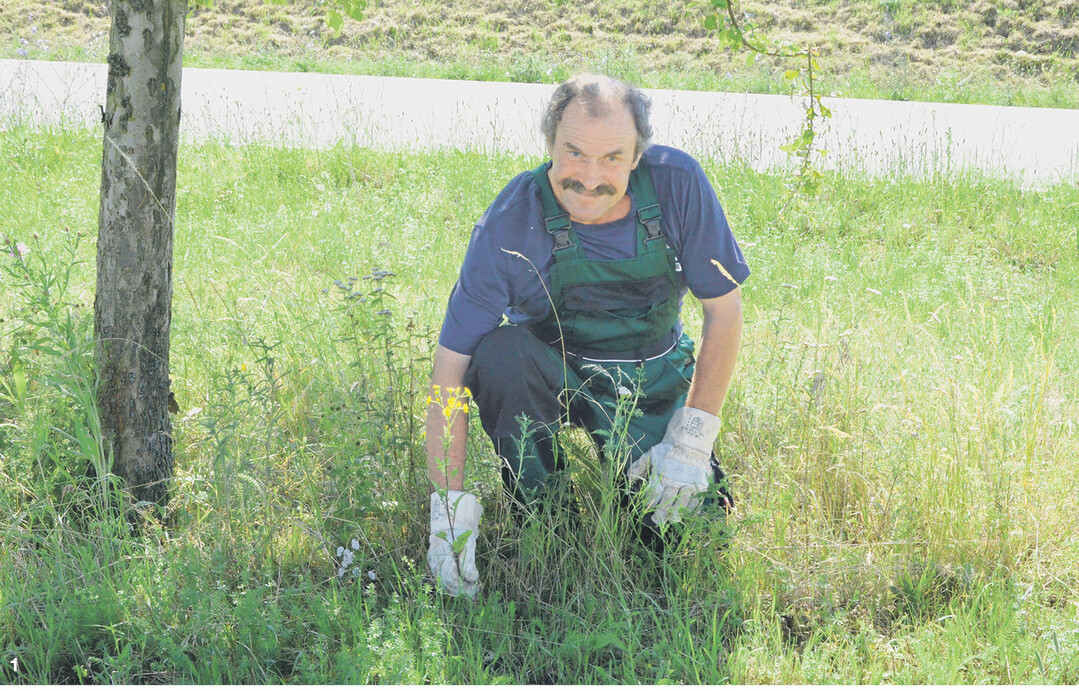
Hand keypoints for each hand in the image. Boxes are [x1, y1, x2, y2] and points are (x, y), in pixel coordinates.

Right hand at [427, 490, 482, 596]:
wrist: (448, 516)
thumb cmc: (459, 528)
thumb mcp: (467, 542)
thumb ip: (468, 561)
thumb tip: (472, 578)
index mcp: (441, 555)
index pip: (451, 577)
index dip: (463, 586)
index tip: (476, 588)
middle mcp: (434, 561)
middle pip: (446, 583)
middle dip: (462, 590)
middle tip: (476, 592)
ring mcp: (433, 563)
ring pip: (444, 582)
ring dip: (458, 589)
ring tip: (472, 590)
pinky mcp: (436, 563)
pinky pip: (443, 578)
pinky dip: (453, 583)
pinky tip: (464, 584)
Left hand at [628, 406, 721, 525]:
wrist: (690, 441)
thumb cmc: (667, 450)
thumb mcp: (650, 455)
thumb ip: (638, 467)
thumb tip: (628, 480)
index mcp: (662, 475)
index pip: (654, 494)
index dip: (649, 503)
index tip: (645, 509)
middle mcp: (675, 481)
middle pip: (667, 502)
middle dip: (661, 514)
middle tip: (656, 522)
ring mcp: (688, 484)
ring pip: (682, 504)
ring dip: (676, 514)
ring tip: (671, 521)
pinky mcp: (700, 485)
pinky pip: (696, 501)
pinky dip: (692, 510)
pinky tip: (687, 515)